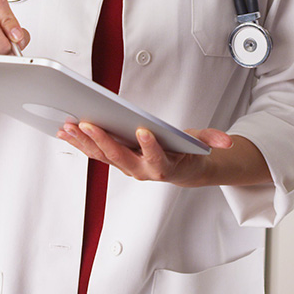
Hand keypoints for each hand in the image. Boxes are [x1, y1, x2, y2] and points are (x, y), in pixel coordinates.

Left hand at [57, 123, 233, 186]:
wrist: (180, 170)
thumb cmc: (187, 152)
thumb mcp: (203, 143)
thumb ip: (213, 140)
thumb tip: (227, 142)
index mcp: (164, 165)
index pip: (156, 158)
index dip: (150, 146)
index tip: (143, 131)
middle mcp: (141, 169)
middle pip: (120, 157)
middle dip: (104, 140)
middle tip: (90, 123)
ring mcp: (126, 166)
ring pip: (102, 156)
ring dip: (85, 142)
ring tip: (69, 125)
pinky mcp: (115, 160)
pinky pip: (95, 154)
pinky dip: (80, 142)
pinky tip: (66, 129)